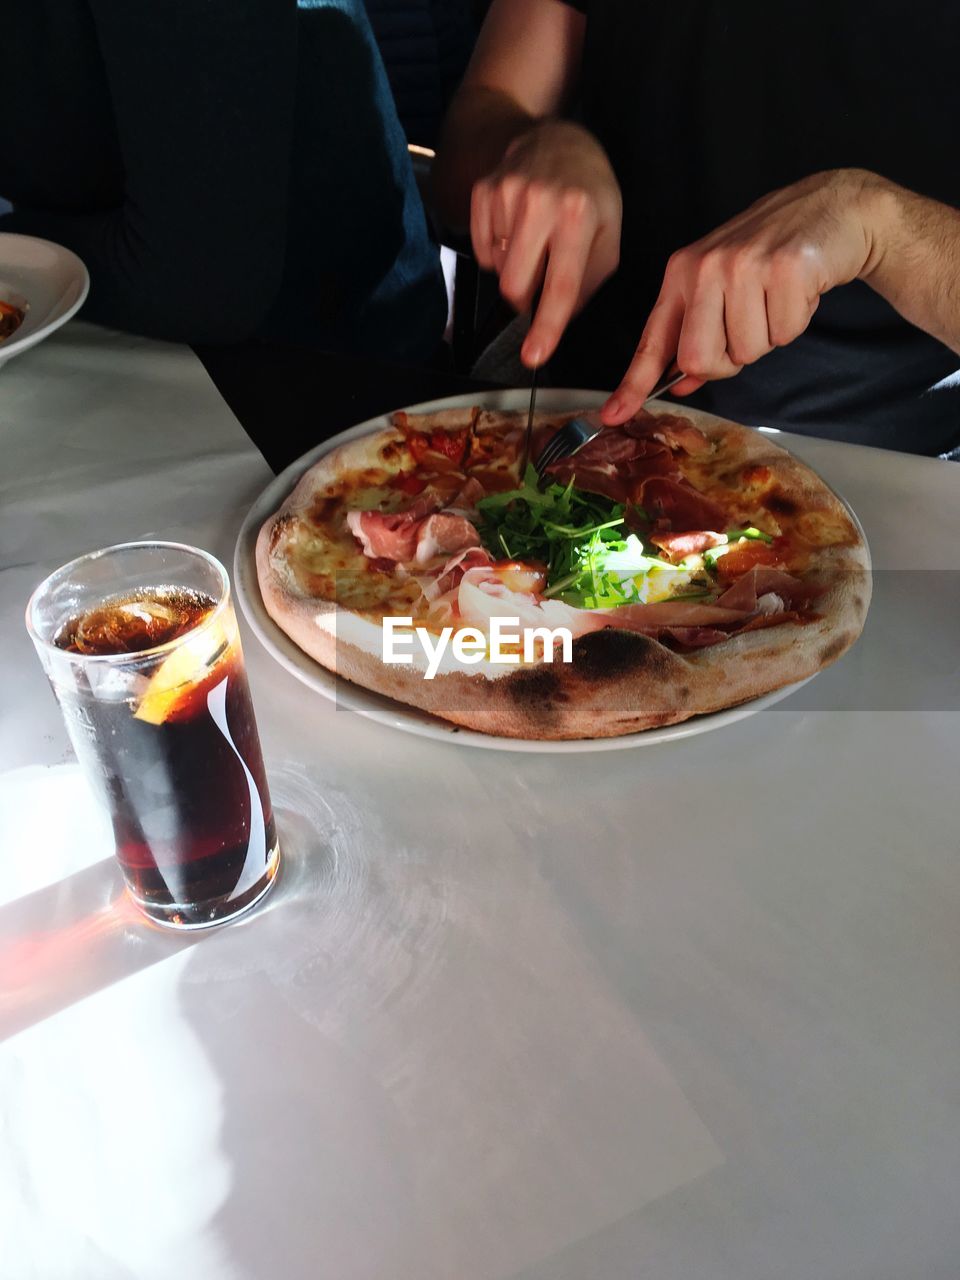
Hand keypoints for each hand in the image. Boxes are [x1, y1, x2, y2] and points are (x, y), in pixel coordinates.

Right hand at [471, 120, 621, 365]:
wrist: (557, 139)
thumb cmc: (588, 192)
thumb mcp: (608, 233)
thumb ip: (589, 280)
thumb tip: (559, 316)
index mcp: (578, 215)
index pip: (560, 284)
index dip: (547, 325)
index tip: (535, 355)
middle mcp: (539, 202)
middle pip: (515, 285)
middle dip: (525, 298)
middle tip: (540, 282)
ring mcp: (506, 193)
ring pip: (497, 269)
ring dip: (515, 268)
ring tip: (534, 239)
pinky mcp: (484, 191)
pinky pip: (482, 250)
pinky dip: (498, 251)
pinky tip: (517, 229)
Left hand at [602, 169, 885, 423]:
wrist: (832, 208)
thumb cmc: (772, 253)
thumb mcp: (723, 286)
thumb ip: (697, 333)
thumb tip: (680, 382)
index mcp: (681, 274)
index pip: (653, 342)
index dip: (633, 385)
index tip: (613, 415)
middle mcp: (705, 268)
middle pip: (698, 359)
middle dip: (727, 361)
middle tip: (749, 327)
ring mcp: (743, 266)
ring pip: (747, 351)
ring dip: (769, 336)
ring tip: (777, 298)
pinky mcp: (785, 268)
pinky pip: (785, 333)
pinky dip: (796, 321)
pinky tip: (799, 288)